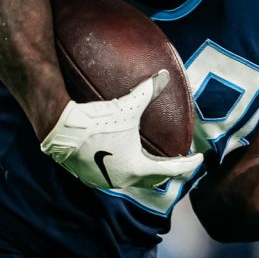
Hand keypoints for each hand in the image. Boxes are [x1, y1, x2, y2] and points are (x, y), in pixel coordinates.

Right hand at [39, 70, 202, 189]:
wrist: (59, 129)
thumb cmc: (96, 120)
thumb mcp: (127, 106)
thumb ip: (148, 91)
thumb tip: (164, 75)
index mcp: (136, 168)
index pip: (171, 170)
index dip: (188, 164)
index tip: (199, 158)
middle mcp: (122, 180)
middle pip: (153, 180)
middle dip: (169, 170)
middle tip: (179, 160)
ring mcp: (105, 181)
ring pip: (134, 181)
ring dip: (147, 172)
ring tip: (156, 161)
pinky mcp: (90, 178)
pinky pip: (117, 177)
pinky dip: (128, 170)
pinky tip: (127, 160)